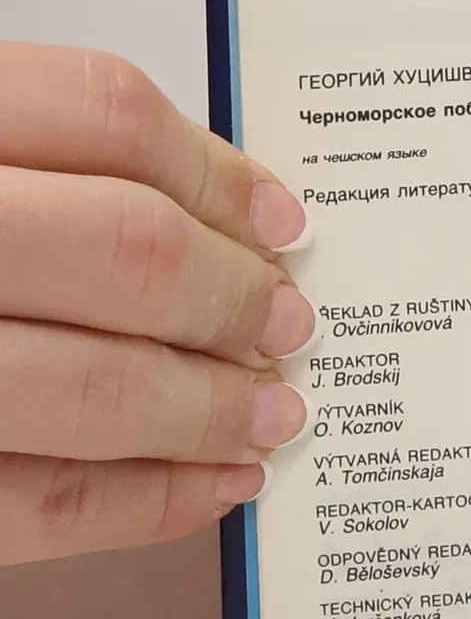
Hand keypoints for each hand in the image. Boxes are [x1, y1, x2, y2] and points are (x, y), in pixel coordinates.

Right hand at [0, 43, 312, 566]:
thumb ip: (32, 161)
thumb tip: (221, 212)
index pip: (101, 112)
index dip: (217, 171)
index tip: (280, 219)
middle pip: (120, 249)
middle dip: (231, 295)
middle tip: (288, 321)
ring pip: (95, 388)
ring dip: (210, 408)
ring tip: (270, 411)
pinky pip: (44, 507)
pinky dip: (151, 502)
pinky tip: (212, 486)